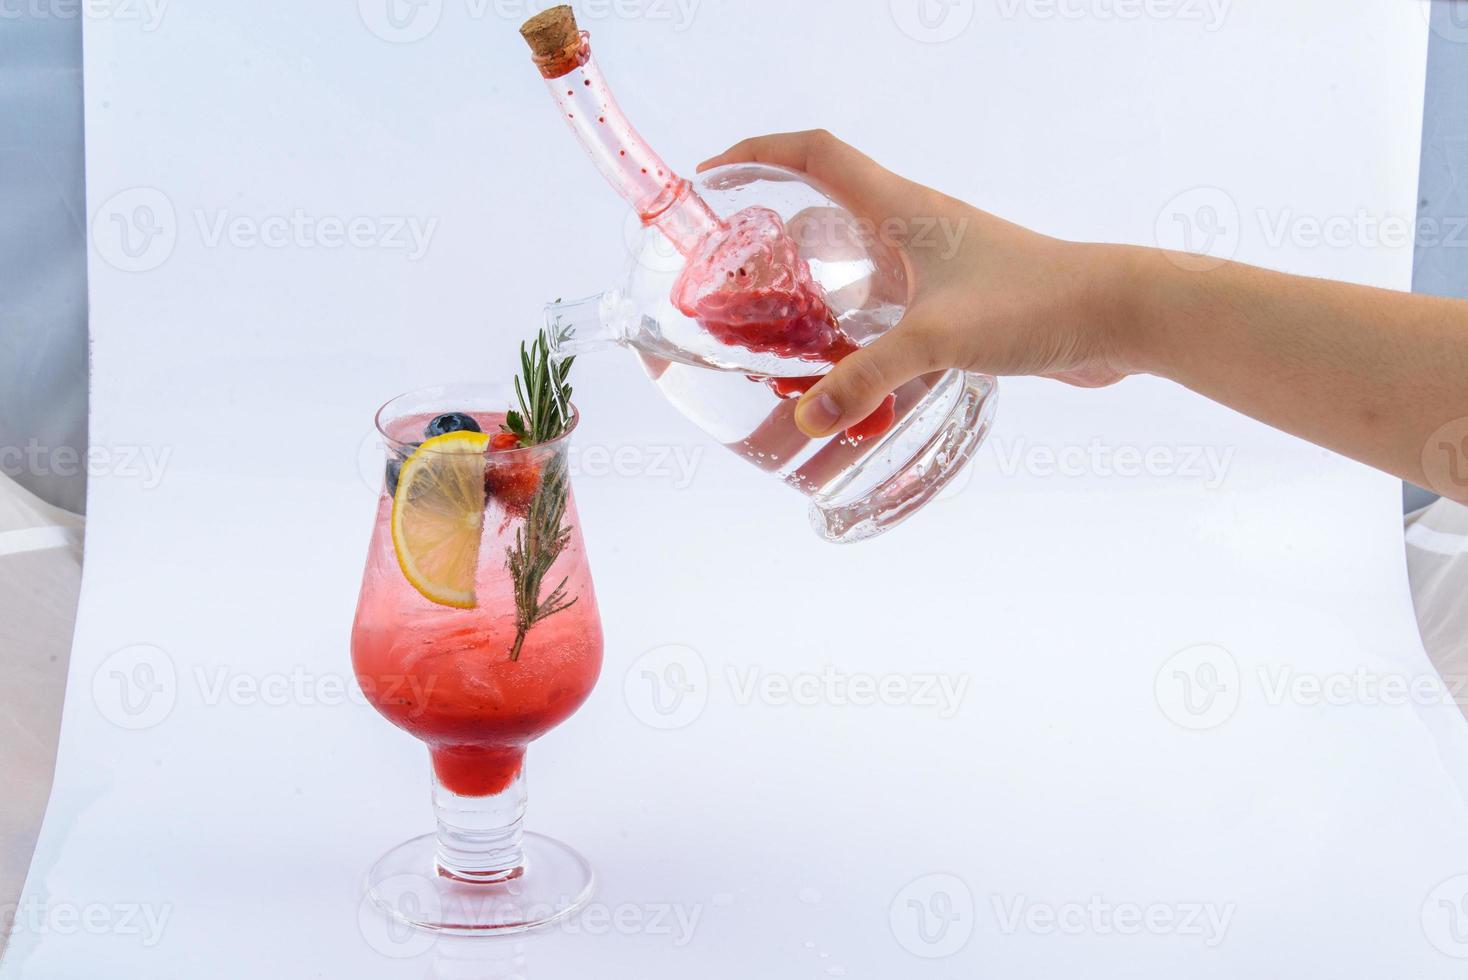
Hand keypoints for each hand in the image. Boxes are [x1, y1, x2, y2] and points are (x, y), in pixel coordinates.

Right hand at [699, 130, 1136, 436]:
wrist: (1118, 315)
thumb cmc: (1034, 301)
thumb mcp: (937, 338)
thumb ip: (868, 378)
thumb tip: (808, 418)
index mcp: (901, 209)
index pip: (815, 155)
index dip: (758, 155)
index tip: (711, 176)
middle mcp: (914, 228)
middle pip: (826, 205)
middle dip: (772, 227)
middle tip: (734, 269)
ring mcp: (938, 266)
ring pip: (857, 260)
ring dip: (814, 281)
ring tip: (772, 324)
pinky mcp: (959, 303)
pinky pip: (888, 304)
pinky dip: (855, 324)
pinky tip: (843, 364)